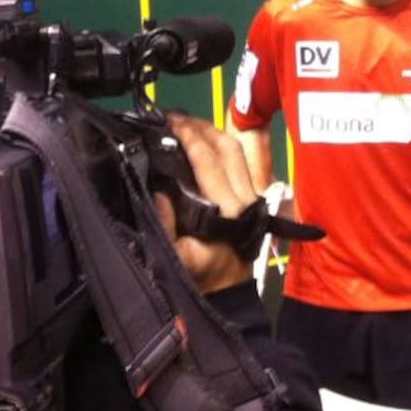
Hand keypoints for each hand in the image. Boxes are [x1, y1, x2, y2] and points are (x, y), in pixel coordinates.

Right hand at [154, 113, 255, 293]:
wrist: (230, 293)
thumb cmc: (201, 277)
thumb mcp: (175, 257)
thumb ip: (165, 223)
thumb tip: (158, 188)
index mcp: (226, 209)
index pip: (209, 160)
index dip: (189, 136)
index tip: (168, 121)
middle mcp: (243, 197)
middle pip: (227, 146)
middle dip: (200, 126)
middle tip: (174, 117)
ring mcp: (251, 196)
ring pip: (236, 150)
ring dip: (212, 131)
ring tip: (186, 124)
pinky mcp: (252, 197)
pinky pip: (239, 161)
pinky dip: (220, 144)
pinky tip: (202, 141)